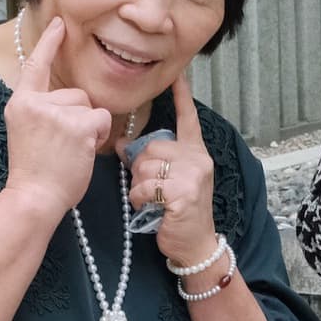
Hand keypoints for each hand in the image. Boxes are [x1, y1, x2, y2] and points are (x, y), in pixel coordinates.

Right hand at [3, 16, 110, 217]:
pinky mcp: (77, 124)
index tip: (60, 24)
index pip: (35, 65)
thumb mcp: (29, 132)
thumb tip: (72, 100)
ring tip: (70, 149)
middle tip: (63, 145)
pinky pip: (102, 118)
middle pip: (75, 94)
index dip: (49, 43)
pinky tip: (83, 149)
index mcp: (20, 103)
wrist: (33, 195)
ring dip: (90, 127)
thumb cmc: (36, 171)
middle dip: (79, 117)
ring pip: (90, 106)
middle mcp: (35, 102)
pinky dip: (100, 134)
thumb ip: (44, 111)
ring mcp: (55, 112)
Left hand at [125, 75, 219, 269]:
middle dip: (140, 168)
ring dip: (139, 186)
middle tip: (150, 187)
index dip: (182, 98)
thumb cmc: (179, 213)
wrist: (196, 245)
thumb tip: (123, 145)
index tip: (178, 76)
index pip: (188, 120)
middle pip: (151, 147)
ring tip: (151, 200)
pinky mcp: (182, 193)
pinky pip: (145, 186)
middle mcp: (197, 160)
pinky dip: (140, 199)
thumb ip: (153, 160)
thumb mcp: (170, 181)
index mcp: (196, 153)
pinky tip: (150, 208)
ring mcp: (192, 176)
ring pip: (144, 167)